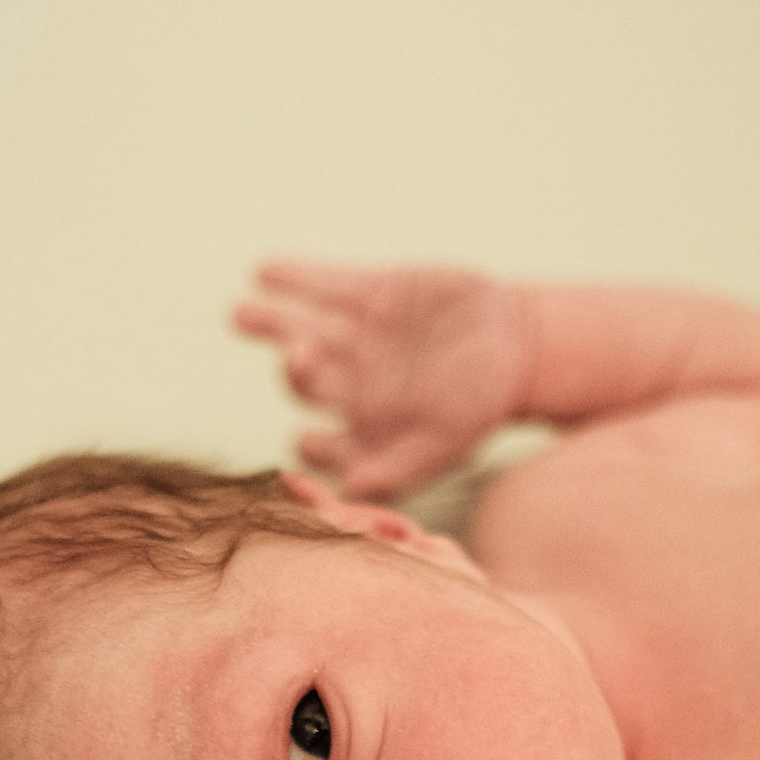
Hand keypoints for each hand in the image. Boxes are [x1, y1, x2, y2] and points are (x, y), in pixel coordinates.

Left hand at [233, 260, 528, 496]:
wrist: (519, 345)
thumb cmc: (480, 406)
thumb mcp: (446, 444)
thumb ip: (399, 468)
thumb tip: (353, 488)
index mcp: (363, 428)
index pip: (319, 445)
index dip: (309, 446)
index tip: (308, 441)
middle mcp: (351, 384)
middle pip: (307, 380)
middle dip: (295, 369)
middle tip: (297, 356)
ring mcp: (357, 337)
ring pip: (303, 330)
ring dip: (270, 323)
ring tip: (240, 316)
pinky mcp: (372, 293)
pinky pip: (326, 286)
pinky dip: (296, 279)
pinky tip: (265, 271)